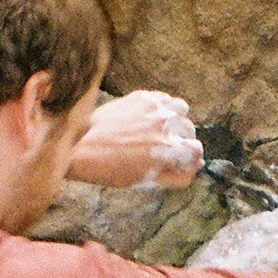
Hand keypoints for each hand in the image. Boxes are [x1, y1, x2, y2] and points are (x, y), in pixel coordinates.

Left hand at [68, 90, 204, 188]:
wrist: (81, 145)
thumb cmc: (111, 169)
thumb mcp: (146, 181)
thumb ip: (176, 177)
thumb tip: (195, 169)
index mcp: (169, 149)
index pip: (197, 150)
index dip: (191, 158)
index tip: (183, 160)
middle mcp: (166, 125)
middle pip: (190, 131)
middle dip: (182, 140)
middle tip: (166, 147)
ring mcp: (155, 108)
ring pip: (181, 110)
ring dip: (176, 120)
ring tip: (162, 129)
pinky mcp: (143, 96)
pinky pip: (164, 98)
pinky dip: (163, 107)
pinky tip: (150, 117)